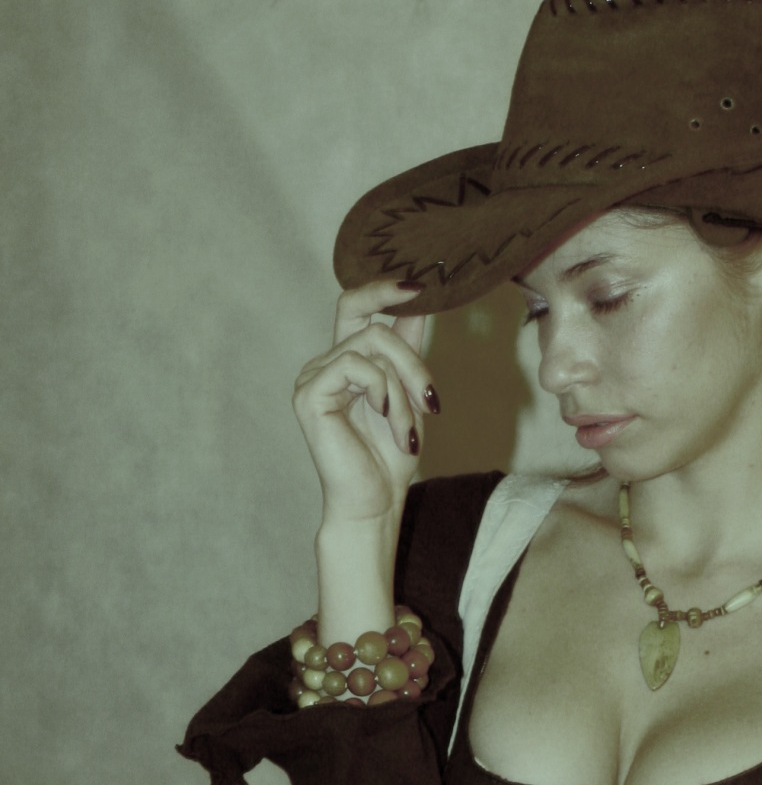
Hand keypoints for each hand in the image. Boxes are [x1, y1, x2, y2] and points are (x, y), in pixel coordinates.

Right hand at [292, 280, 437, 524]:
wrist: (374, 501)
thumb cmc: (390, 456)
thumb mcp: (409, 394)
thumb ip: (408, 349)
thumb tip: (421, 302)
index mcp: (345, 361)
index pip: (356, 306)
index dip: (383, 289)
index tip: (421, 283)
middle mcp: (324, 364)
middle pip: (371, 326)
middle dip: (411, 358)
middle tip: (430, 399)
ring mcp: (312, 377)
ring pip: (371, 347)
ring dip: (402, 391)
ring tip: (408, 430)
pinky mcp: (308, 394)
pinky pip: (355, 366)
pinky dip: (384, 394)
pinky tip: (388, 421)